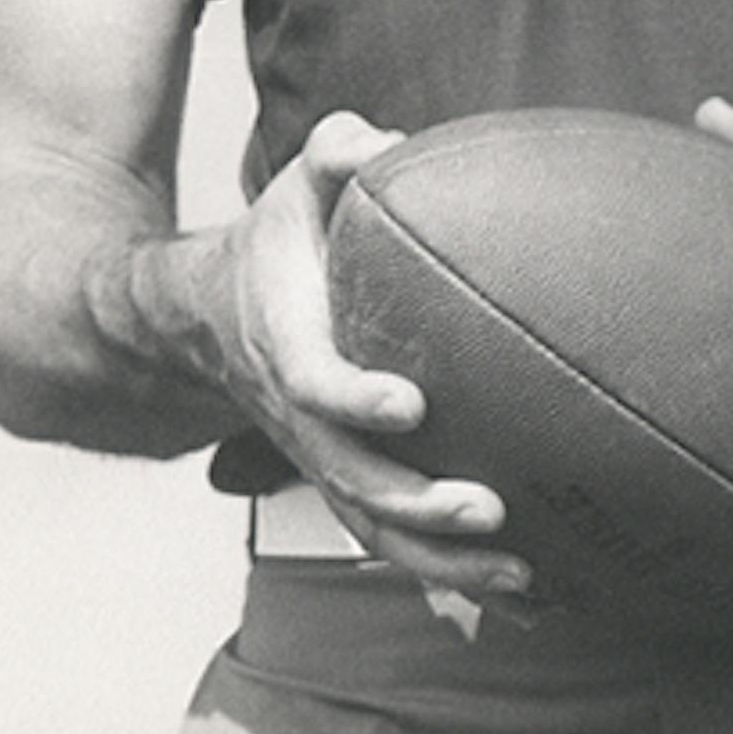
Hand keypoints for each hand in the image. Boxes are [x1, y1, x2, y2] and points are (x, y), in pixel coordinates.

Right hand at [186, 112, 532, 611]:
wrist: (206, 316)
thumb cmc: (273, 240)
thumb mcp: (293, 183)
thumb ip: (334, 151)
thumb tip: (383, 140)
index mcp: (288, 346)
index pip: (317, 385)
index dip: (356, 399)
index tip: (411, 404)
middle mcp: (302, 420)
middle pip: (353, 481)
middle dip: (418, 504)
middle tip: (488, 508)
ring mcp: (321, 459)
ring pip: (375, 528)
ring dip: (444, 559)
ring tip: (523, 575)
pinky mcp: (345, 479)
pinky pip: (393, 538)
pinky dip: (451, 571)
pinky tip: (525, 593)